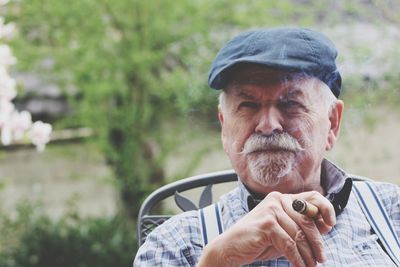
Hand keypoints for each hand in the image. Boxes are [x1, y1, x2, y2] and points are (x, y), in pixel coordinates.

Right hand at [197, 191, 335, 266]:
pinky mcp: (267, 224)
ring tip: (310, 266)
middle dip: (317, 242)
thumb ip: (301, 226)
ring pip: (299, 234)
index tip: (331, 225)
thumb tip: (327, 224)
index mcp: (282, 198)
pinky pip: (289, 244)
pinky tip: (299, 266)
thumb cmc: (259, 241)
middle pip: (308, 220)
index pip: (312, 197)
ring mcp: (271, 210)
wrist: (231, 248)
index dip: (326, 208)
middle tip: (321, 259)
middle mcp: (277, 200)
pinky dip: (297, 258)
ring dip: (307, 254)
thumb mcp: (284, 232)